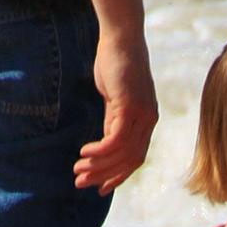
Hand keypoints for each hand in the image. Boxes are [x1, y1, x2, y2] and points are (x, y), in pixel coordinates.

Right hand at [73, 30, 157, 194]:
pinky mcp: (130, 106)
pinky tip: (84, 152)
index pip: (135, 158)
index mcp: (146, 121)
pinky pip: (115, 139)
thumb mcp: (114, 99)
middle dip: (104, 176)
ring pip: (122, 153)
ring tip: (78, 170)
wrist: (121, 38)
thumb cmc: (115, 65)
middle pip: (129, 161)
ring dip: (98, 165)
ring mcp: (142, 114)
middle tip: (80, 183)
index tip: (100, 188)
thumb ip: (112, 121)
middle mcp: (148, 121)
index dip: (118, 176)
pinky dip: (100, 150)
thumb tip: (104, 143)